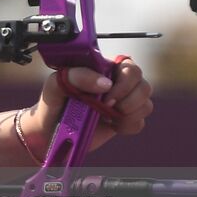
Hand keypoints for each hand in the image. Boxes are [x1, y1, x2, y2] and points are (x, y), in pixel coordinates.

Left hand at [31, 58, 152, 153]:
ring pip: (146, 104)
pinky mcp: (124, 121)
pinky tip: (111, 125)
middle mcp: (117, 83)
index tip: (106, 94)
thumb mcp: (56, 83)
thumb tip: (105, 83)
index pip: (129, 65)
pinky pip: (140, 123)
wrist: (50, 131)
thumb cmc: (53, 102)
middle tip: (107, 107)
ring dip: (128, 114)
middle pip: (144, 85)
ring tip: (107, 116)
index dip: (124, 82)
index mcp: (103, 68)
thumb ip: (77, 76)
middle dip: (129, 100)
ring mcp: (122, 102)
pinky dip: (127, 126)